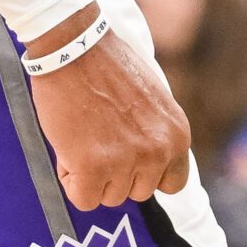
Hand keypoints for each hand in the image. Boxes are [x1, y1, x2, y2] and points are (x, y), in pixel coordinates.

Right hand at [25, 7, 193, 209]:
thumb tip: (149, 166)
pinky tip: (69, 150)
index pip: (173, 183)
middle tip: (98, 141)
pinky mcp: (94, 167)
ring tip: (84, 138)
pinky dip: (72, 181)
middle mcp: (158, 151)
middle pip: (137, 192)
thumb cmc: (108, 67)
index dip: (147, 175)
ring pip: (109, 197)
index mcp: (176, 133)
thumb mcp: (153, 100)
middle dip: (116, 174)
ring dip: (92, 176)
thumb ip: (156, 133)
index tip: (130, 162)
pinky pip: (84, 199)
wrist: (75, 47)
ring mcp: (127, 161)